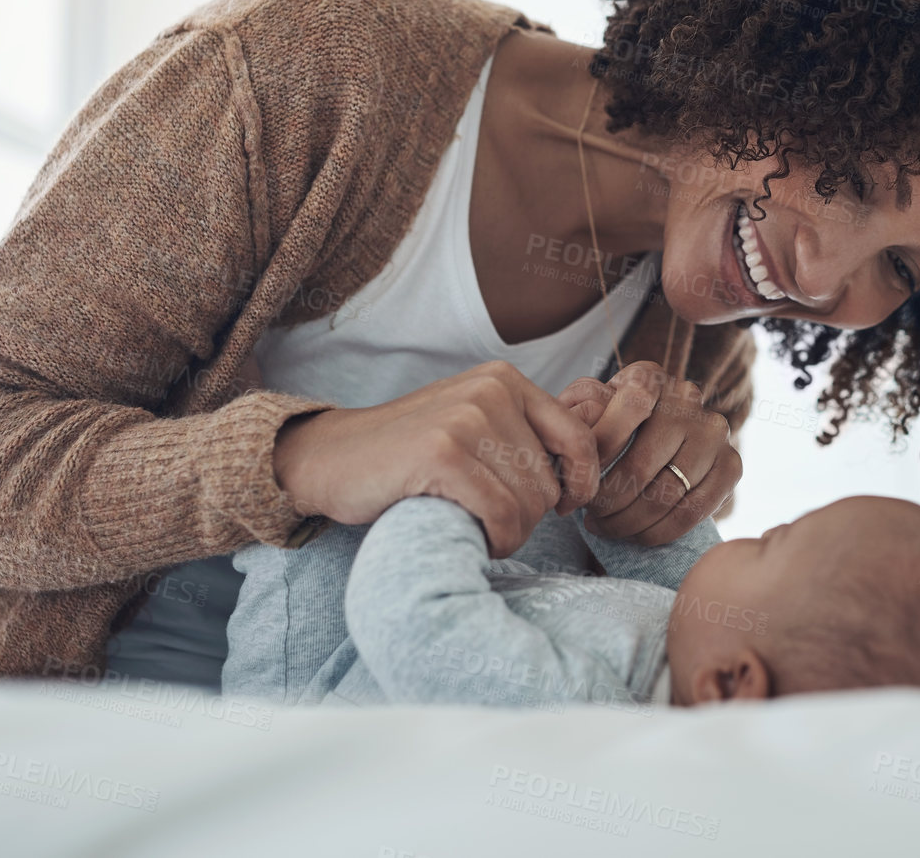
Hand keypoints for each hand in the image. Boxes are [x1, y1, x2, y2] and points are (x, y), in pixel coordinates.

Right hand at [272, 361, 600, 557]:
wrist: (331, 459)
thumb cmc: (409, 454)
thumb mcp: (473, 423)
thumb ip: (523, 433)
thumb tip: (588, 466)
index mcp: (505, 380)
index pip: (577, 437)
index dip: (581, 480)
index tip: (566, 505)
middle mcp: (491, 391)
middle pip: (550, 480)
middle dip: (531, 517)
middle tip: (497, 524)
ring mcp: (466, 419)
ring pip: (529, 502)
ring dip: (512, 532)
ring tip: (482, 531)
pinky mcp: (444, 454)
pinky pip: (501, 514)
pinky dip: (496, 539)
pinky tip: (477, 539)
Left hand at [559, 361, 741, 544]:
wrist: (665, 442)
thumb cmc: (613, 430)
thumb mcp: (589, 414)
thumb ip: (578, 423)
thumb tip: (571, 455)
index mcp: (647, 377)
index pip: (623, 411)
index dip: (598, 454)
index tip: (579, 480)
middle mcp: (686, 397)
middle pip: (640, 466)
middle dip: (608, 503)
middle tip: (590, 519)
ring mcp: (714, 431)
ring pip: (665, 494)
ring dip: (630, 522)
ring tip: (608, 528)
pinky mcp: (732, 464)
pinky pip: (692, 512)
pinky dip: (659, 532)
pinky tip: (637, 534)